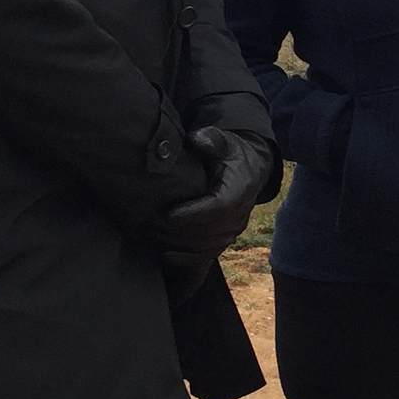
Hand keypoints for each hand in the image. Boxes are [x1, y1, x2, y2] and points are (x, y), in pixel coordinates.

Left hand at [151, 127, 274, 259]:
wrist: (248, 170)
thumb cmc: (229, 154)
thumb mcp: (223, 142)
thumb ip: (211, 140)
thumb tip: (197, 139)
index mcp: (241, 187)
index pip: (219, 207)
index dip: (194, 214)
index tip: (169, 215)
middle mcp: (241, 212)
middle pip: (210, 231)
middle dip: (179, 231)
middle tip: (151, 224)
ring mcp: (234, 229)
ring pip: (207, 246)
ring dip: (179, 244)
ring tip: (153, 235)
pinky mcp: (226, 239)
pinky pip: (208, 256)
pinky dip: (186, 259)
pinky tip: (165, 254)